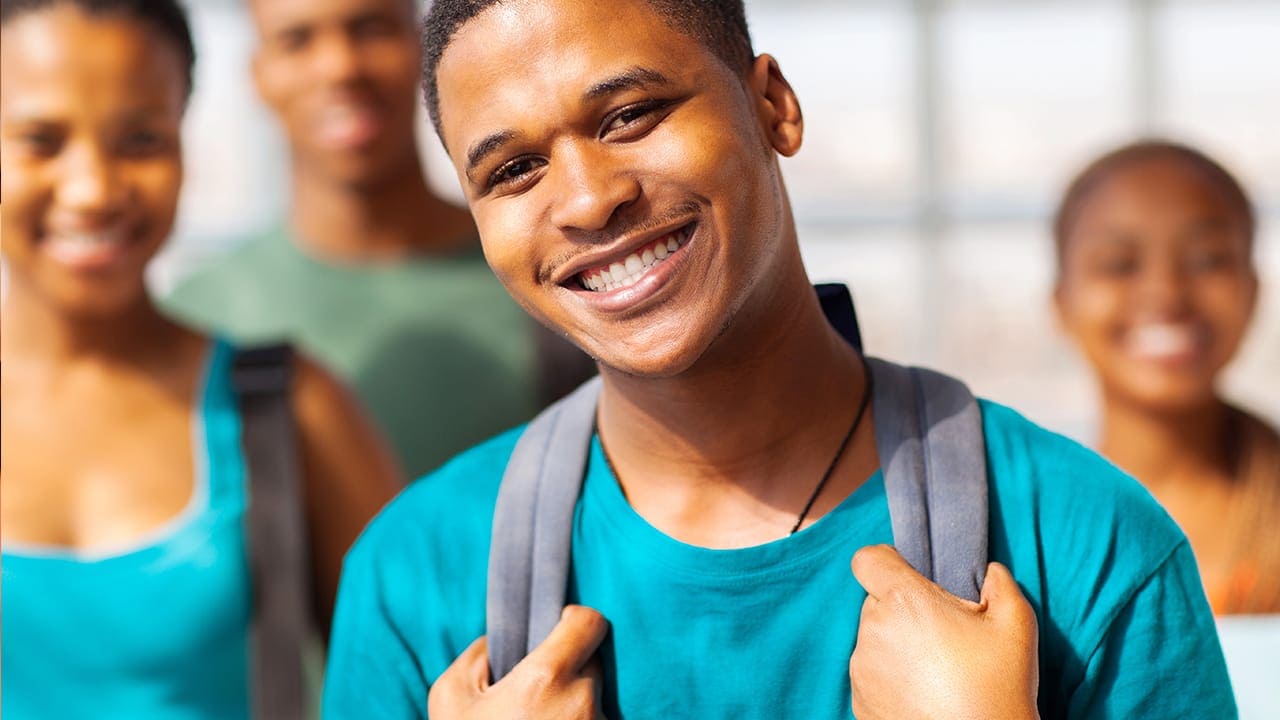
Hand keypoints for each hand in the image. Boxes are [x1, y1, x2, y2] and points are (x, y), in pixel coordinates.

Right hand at [428, 605, 608, 719]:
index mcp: (546, 679)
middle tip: (536, 690)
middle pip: (592, 661)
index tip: (558, 627)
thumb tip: (503, 639)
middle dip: (569, 668)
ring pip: (594, 698)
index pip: (591, 623)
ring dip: (572, 705)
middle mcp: (581, 703)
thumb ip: (480, 654)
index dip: (574, 619)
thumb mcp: (451, 697)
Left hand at [849, 545, 1039, 719]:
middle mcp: (873, 630)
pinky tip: (924, 692)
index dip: (887, 561)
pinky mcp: (859, 699)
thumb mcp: (1015, 625)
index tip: (910, 575)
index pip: (868, 559)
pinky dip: (891, 677)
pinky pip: (871, 673)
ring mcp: (862, 668)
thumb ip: (1001, 584)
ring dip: (897, 644)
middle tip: (942, 633)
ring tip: (936, 669)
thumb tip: (990, 571)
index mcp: (903, 601)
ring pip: (874, 639)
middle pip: (877, 601)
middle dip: (904, 609)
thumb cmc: (997, 686)